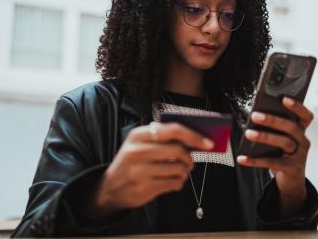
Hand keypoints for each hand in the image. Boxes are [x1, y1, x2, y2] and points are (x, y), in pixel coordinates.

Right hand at [86, 122, 213, 217]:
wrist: (110, 187)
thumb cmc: (132, 162)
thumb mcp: (139, 144)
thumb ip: (162, 139)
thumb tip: (195, 139)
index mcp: (138, 135)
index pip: (173, 130)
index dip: (194, 136)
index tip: (207, 142)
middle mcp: (137, 152)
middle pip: (178, 150)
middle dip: (189, 157)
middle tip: (190, 161)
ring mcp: (140, 171)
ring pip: (178, 168)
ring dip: (184, 171)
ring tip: (180, 171)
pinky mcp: (144, 188)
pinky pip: (174, 183)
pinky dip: (179, 182)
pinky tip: (173, 181)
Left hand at [237, 97, 313, 197]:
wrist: (292, 180)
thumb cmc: (283, 154)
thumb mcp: (282, 139)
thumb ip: (274, 129)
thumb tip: (255, 118)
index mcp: (301, 131)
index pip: (306, 116)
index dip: (297, 107)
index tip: (284, 99)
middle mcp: (303, 141)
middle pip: (291, 127)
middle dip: (272, 120)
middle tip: (255, 115)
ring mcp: (299, 156)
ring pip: (284, 143)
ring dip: (265, 136)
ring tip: (248, 133)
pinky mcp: (292, 169)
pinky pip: (272, 163)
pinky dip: (255, 161)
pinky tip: (242, 158)